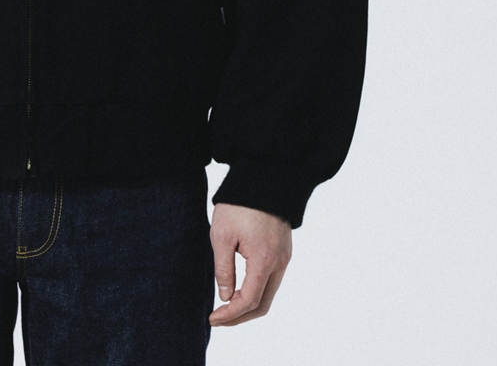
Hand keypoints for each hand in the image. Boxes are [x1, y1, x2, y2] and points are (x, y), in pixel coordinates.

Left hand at [208, 202, 291, 326]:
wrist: (263, 177)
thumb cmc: (238, 204)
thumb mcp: (222, 235)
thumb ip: (224, 269)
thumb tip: (226, 296)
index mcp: (264, 260)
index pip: (249, 301)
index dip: (230, 314)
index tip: (212, 317)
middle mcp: (279, 263)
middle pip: (263, 304)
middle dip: (240, 317)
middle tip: (218, 318)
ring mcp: (284, 257)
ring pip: (269, 294)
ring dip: (248, 305)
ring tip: (226, 307)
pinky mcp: (284, 251)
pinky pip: (272, 280)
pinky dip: (257, 291)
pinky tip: (240, 289)